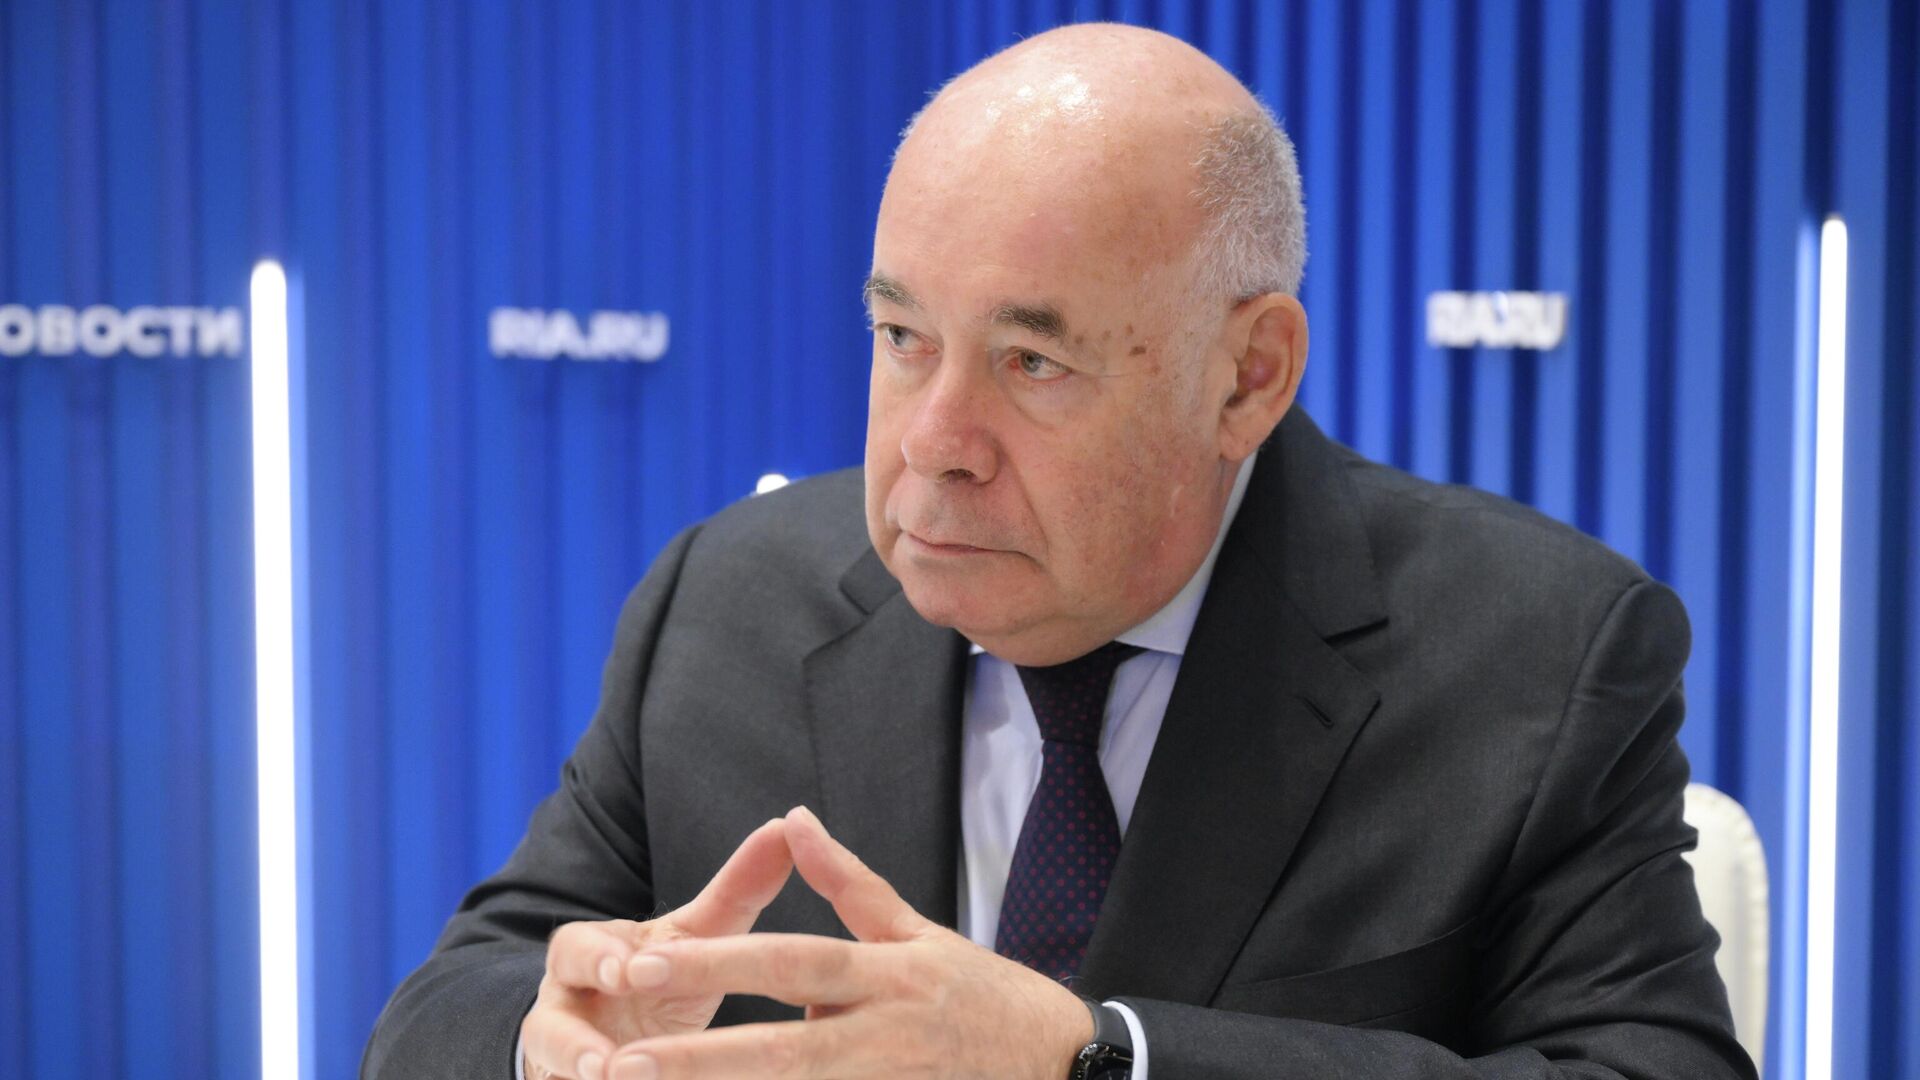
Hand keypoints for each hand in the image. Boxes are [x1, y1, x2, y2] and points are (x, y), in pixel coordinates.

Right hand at [521, 818, 794, 1079]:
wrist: (614, 1041)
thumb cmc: (659, 981)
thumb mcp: (694, 938)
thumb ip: (736, 890)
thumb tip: (785, 823)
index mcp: (589, 957)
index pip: (578, 948)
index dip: (601, 960)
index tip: (629, 972)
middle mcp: (564, 1007)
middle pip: (546, 1019)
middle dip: (574, 1036)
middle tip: (607, 1052)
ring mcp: (561, 1054)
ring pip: (550, 1061)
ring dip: (575, 1070)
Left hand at [594, 805, 1094, 1079]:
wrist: (1065, 1065)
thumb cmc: (983, 994)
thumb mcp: (919, 932)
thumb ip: (849, 884)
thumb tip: (793, 819)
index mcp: (888, 974)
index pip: (790, 964)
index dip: (719, 963)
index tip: (647, 962)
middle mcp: (886, 1036)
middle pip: (781, 1051)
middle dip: (698, 1061)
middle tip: (623, 1066)